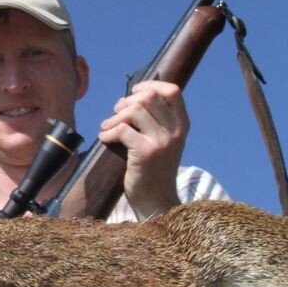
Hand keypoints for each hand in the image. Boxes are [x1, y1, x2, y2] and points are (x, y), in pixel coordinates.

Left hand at [97, 80, 188, 219]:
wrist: (156, 201)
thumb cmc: (153, 169)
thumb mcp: (162, 141)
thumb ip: (155, 120)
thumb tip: (131, 97)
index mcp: (182, 125)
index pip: (172, 91)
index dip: (150, 85)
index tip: (134, 91)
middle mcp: (176, 131)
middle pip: (149, 97)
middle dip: (127, 101)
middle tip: (116, 113)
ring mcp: (162, 141)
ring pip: (135, 110)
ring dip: (115, 116)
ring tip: (107, 127)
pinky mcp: (146, 152)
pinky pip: (122, 129)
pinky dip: (108, 132)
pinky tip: (105, 139)